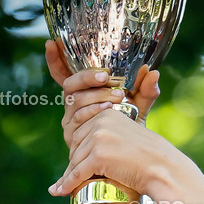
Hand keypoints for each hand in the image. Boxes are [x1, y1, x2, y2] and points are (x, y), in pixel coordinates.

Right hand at [45, 39, 160, 150]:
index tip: (51, 43)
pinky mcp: (73, 138)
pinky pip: (78, 119)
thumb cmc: (130, 131)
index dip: (55, 60)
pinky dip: (93, 111)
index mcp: (83, 94)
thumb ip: (145, 90)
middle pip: (70, 86)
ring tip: (116, 97)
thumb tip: (153, 72)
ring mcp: (71, 123)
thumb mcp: (139, 108)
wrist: (130, 160)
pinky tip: (107, 110)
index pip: (63, 75)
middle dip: (87, 78)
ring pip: (75, 101)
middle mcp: (72, 107)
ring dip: (96, 96)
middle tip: (106, 77)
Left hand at [48, 106, 177, 200]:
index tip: (74, 166)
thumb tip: (88, 150)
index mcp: (107, 114)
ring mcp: (99, 137)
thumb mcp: (126, 138)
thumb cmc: (149, 159)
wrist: (162, 169)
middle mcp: (101, 121)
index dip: (78, 153)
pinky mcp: (98, 155)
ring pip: (75, 161)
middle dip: (74, 165)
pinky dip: (68, 184)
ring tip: (64, 188)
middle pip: (76, 147)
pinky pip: (78, 173)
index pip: (81, 133)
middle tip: (70, 180)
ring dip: (70, 176)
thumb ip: (109, 137)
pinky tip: (61, 190)